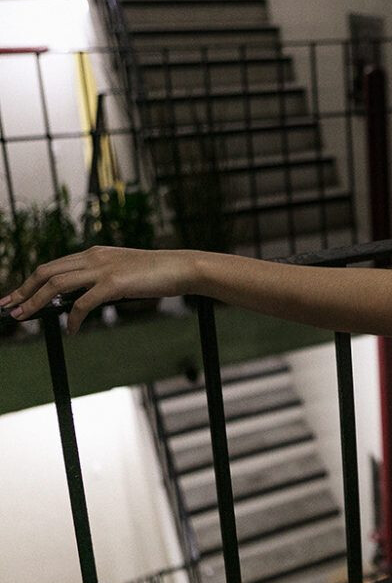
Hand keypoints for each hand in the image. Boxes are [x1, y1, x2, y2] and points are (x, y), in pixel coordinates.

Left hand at [0, 246, 197, 334]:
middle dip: (23, 291)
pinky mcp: (113, 283)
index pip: (53, 266)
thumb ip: (102, 280)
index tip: (17, 295)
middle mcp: (94, 257)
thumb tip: (81, 299)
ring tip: (23, 317)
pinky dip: (72, 319)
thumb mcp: (125, 273)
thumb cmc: (159, 273)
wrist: (183, 267)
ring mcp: (103, 268)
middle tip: (8, 308)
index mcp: (95, 253)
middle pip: (46, 272)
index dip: (31, 282)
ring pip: (56, 284)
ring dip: (35, 302)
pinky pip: (82, 303)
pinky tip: (71, 330)